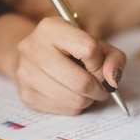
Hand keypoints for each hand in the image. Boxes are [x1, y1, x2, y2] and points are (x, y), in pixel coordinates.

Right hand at [0, 14, 125, 114]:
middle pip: (81, 82)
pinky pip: (66, 110)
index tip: (98, 65)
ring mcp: (26, 73)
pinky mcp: (27, 95)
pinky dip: (76, 106)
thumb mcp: (97, 44)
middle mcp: (33, 48)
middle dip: (99, 89)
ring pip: (75, 100)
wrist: (35, 56)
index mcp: (51, 28)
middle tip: (101, 87)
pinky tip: (71, 94)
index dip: (100, 63)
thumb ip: (113, 58)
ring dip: (88, 99)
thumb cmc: (71, 49)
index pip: (88, 50)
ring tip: (86, 90)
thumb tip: (112, 80)